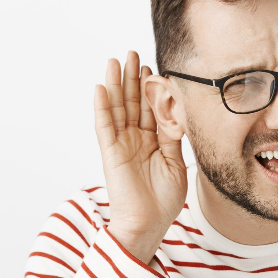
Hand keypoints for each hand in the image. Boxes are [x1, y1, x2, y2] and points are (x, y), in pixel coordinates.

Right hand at [93, 52, 185, 260]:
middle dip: (132, 78)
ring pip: (117, 108)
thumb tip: (178, 111)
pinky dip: (102, 107)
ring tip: (114, 62)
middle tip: (131, 53)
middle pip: (132, 103)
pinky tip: (100, 88)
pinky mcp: (110, 153)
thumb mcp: (176, 163)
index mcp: (152, 142)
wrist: (149, 223)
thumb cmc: (164, 200)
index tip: (152, 66)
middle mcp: (135, 140)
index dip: (150, 88)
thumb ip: (173, 137)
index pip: (150, 109)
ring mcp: (121, 145)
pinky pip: (104, 126)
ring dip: (115, 85)